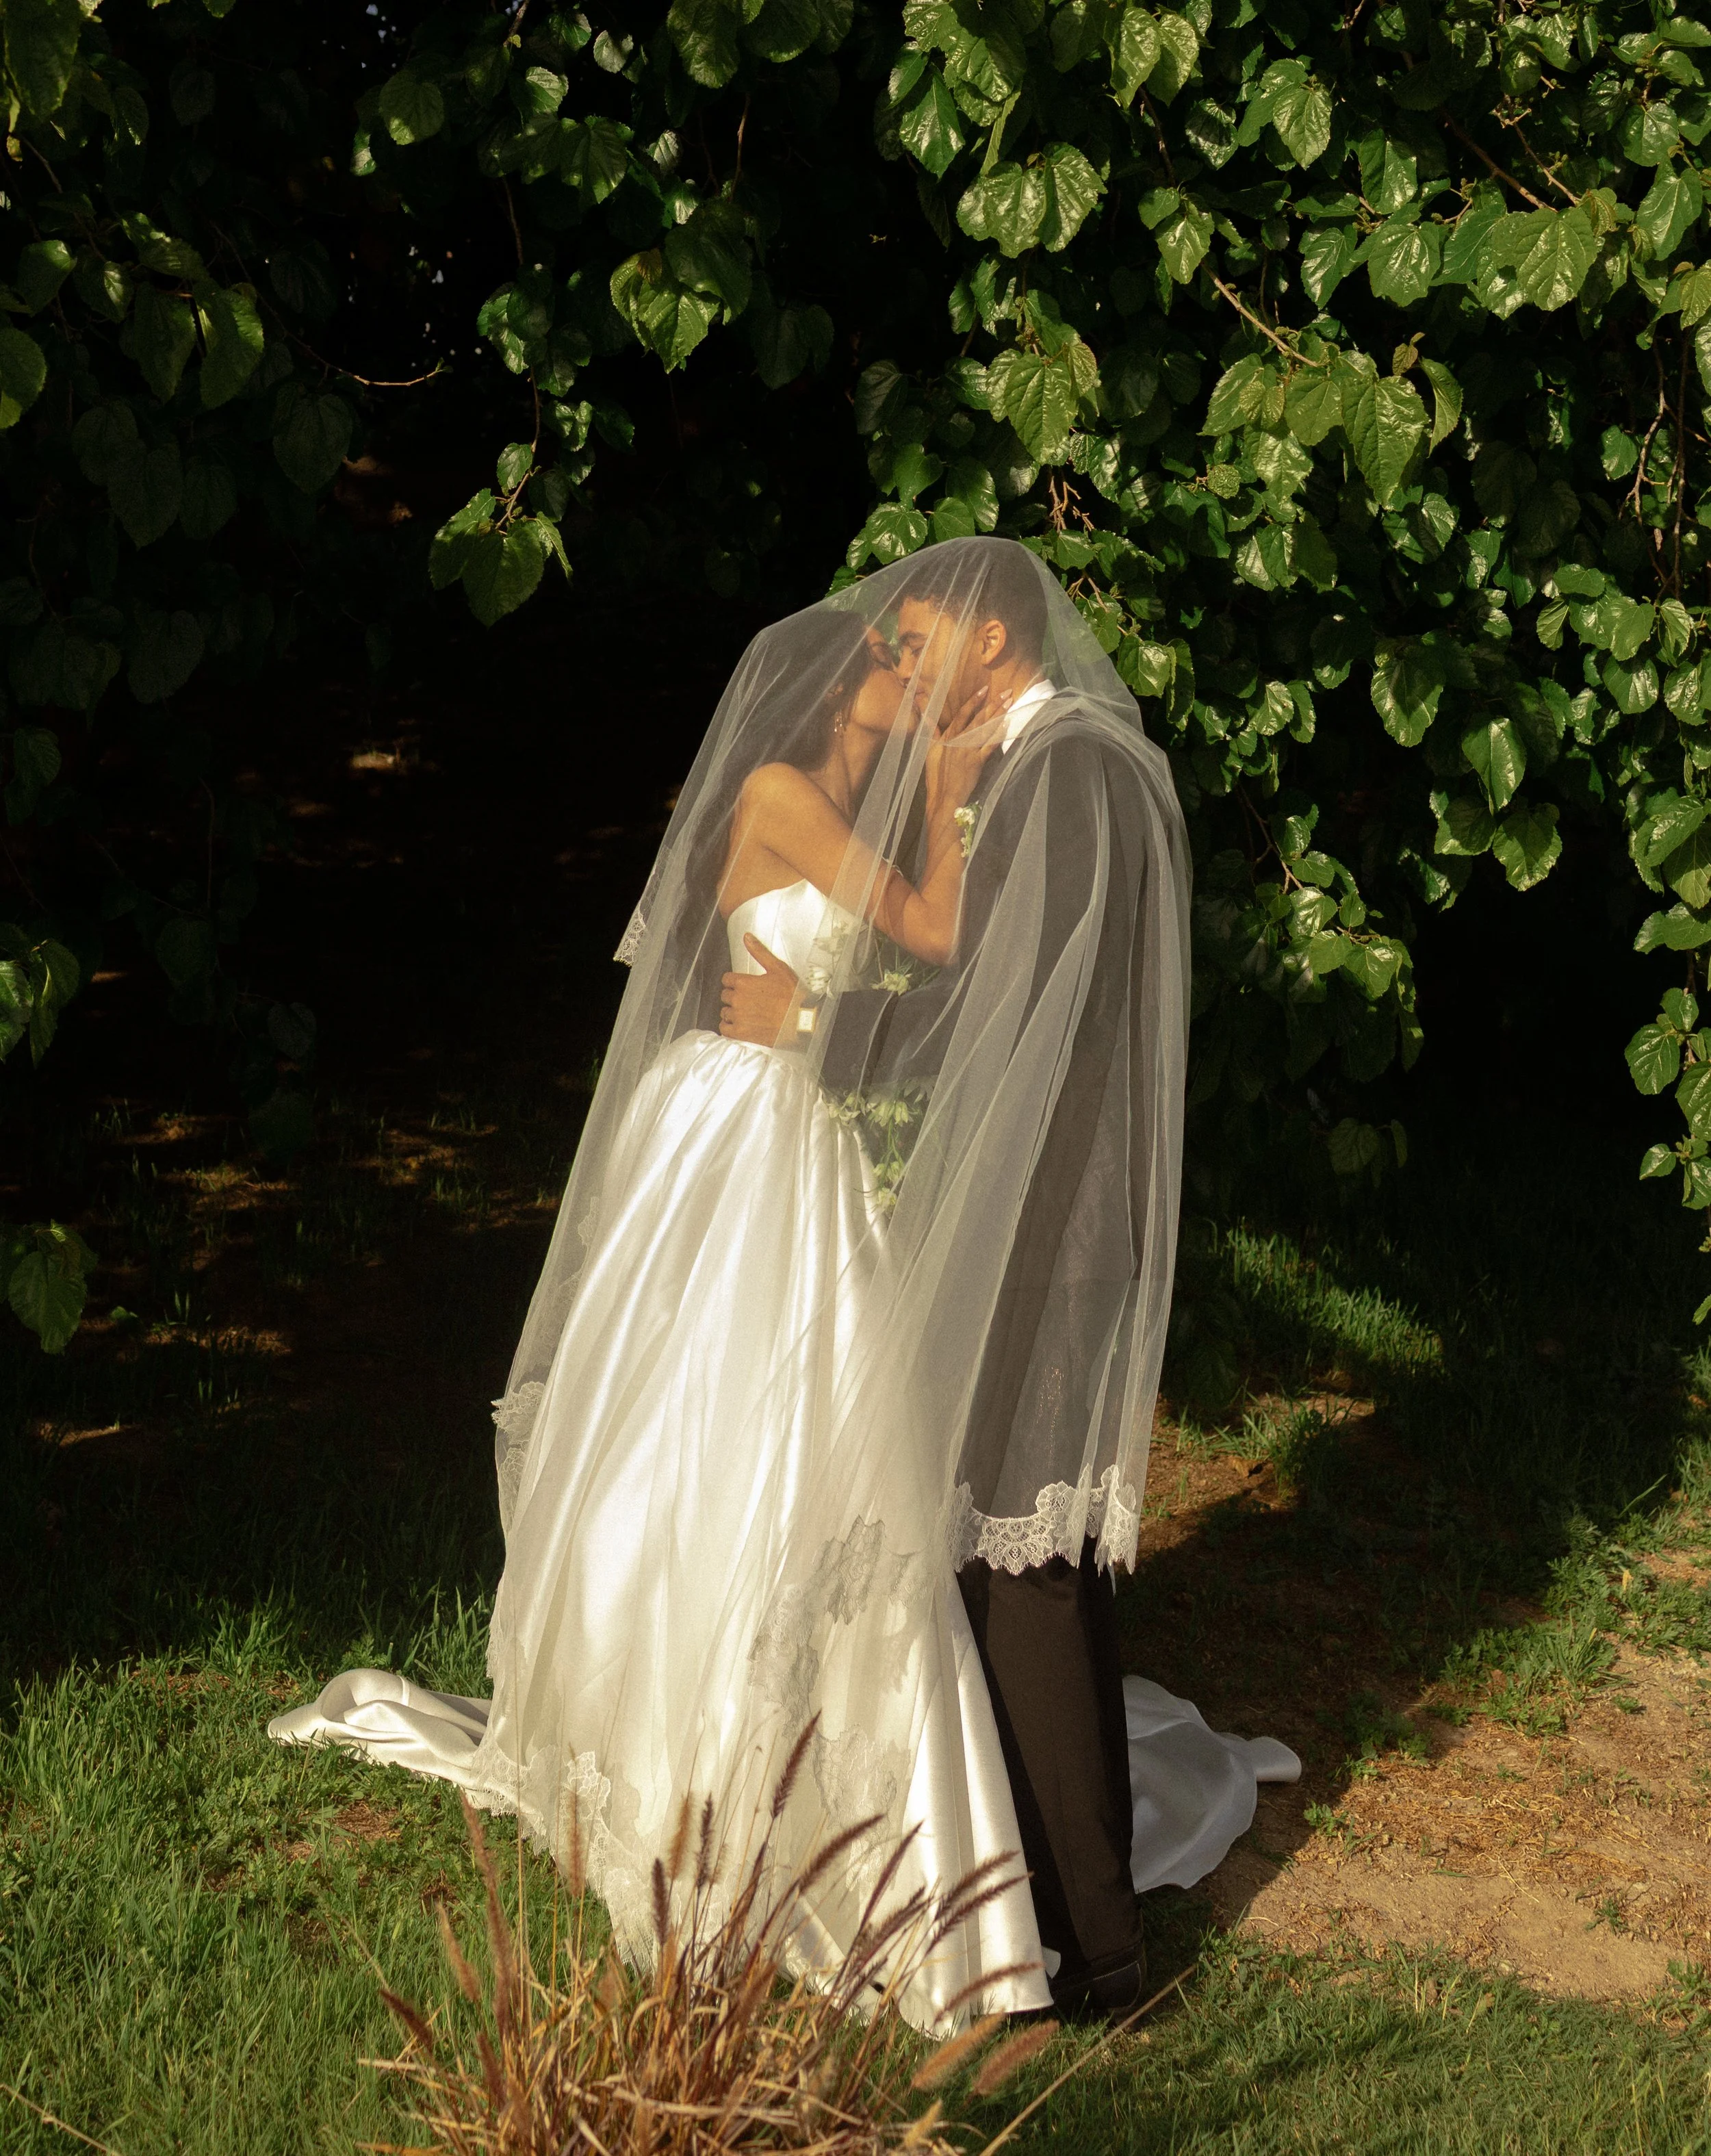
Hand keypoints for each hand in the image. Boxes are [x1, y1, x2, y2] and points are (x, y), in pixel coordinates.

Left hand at [720, 936, 800, 1045]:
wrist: (800, 1021)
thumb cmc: (792, 995)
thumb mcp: (777, 968)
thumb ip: (759, 952)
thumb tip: (747, 937)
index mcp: (744, 982)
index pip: (727, 979)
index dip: (734, 982)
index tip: (741, 986)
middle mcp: (738, 999)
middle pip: (725, 996)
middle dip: (734, 996)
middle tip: (747, 1000)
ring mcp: (738, 1016)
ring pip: (725, 1012)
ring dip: (732, 1012)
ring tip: (746, 1013)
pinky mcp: (741, 1032)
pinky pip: (725, 1029)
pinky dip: (729, 1027)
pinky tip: (739, 1025)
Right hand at [924, 682, 996, 823]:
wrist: (943, 796)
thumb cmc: (935, 776)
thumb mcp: (929, 751)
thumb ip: (932, 732)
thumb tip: (927, 715)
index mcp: (948, 737)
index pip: (962, 714)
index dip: (973, 701)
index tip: (984, 689)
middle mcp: (959, 741)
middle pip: (978, 718)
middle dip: (993, 704)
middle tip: (1006, 692)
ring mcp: (968, 751)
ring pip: (985, 729)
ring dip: (999, 715)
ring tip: (1009, 703)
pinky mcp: (977, 762)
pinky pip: (989, 746)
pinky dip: (997, 736)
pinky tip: (1006, 725)